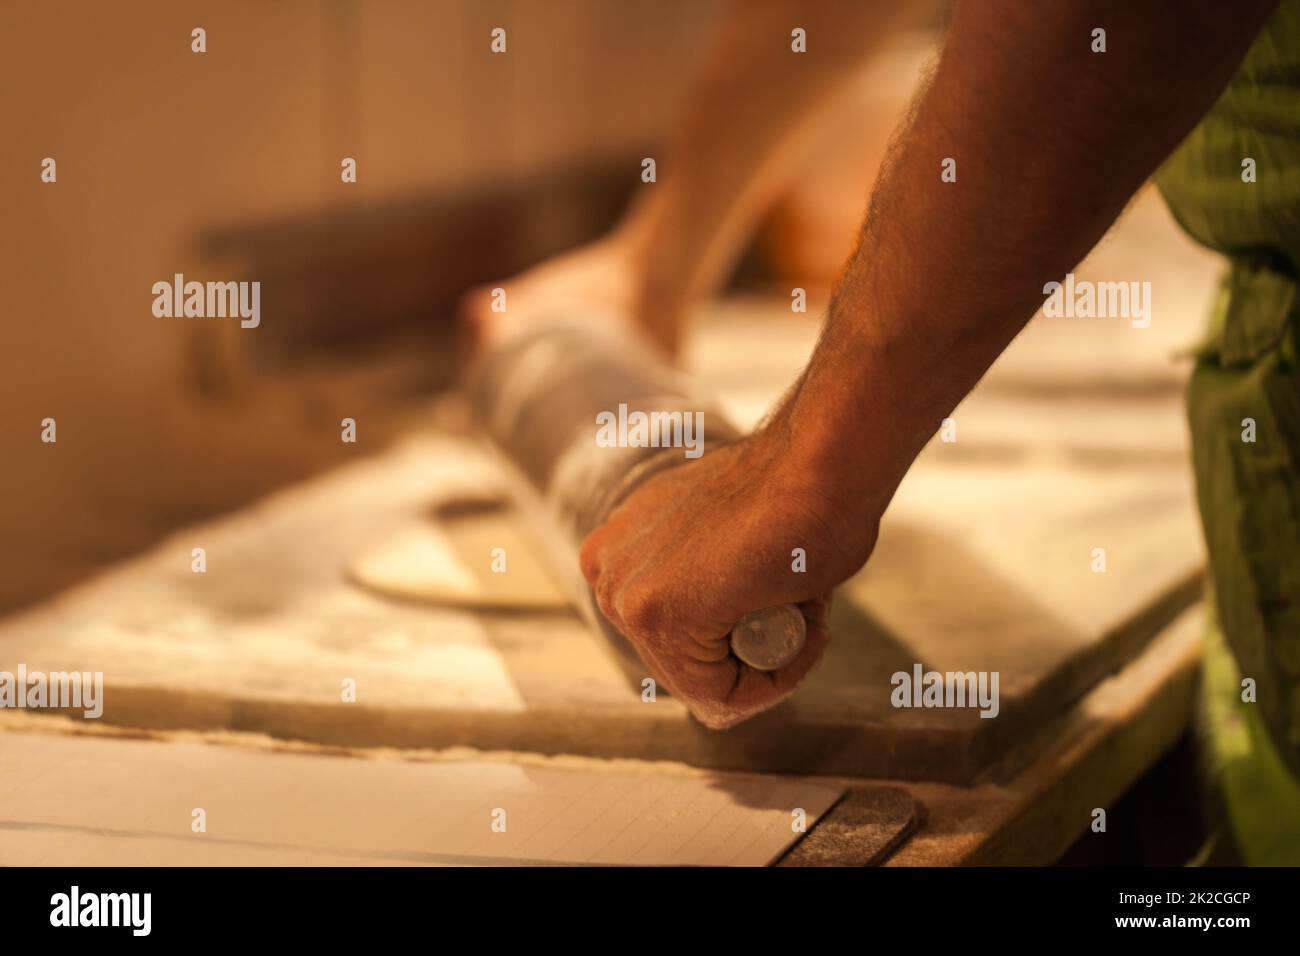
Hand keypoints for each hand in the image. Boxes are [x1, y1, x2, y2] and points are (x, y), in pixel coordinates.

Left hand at [578, 432, 876, 728]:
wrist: (818, 463)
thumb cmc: (796, 497)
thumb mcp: (726, 541)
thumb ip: (705, 570)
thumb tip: (722, 598)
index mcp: (616, 555)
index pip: (679, 645)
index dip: (747, 639)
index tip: (786, 599)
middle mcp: (607, 577)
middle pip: (689, 668)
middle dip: (752, 652)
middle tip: (798, 602)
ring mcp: (625, 597)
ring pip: (709, 687)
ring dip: (770, 666)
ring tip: (800, 607)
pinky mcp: (655, 615)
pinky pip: (722, 696)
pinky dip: (775, 679)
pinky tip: (802, 628)